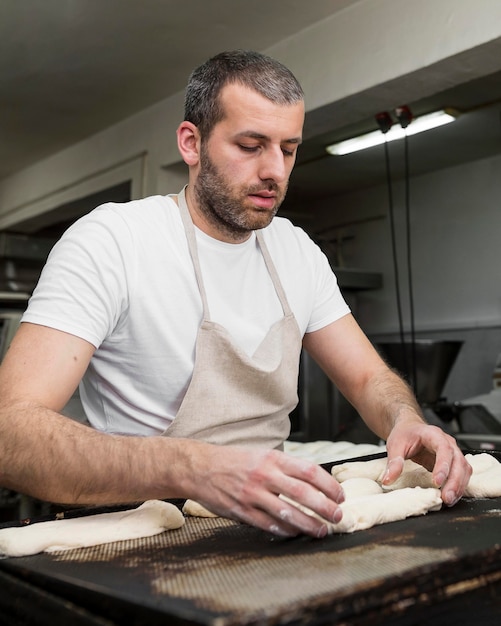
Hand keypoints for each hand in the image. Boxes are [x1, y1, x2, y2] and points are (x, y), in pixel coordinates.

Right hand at [190, 445, 345, 537]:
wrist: (200, 467)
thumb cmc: (234, 460)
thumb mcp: (262, 454)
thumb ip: (285, 467)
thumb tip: (313, 482)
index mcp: (273, 458)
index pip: (309, 471)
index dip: (329, 485)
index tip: (340, 495)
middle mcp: (265, 475)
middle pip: (304, 493)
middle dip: (325, 508)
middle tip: (338, 516)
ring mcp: (253, 494)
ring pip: (289, 513)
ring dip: (309, 524)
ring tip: (321, 531)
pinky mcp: (242, 511)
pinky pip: (269, 525)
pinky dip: (286, 531)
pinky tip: (295, 533)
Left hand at [382, 420, 471, 505]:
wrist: (409, 428)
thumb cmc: (405, 434)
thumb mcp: (395, 445)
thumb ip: (394, 461)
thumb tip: (388, 479)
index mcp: (433, 435)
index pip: (444, 449)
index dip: (442, 466)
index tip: (437, 481)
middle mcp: (447, 442)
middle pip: (458, 461)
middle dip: (454, 481)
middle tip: (446, 497)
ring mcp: (453, 452)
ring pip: (464, 469)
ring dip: (459, 486)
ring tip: (449, 500)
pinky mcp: (453, 462)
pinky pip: (462, 474)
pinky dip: (459, 486)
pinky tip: (451, 497)